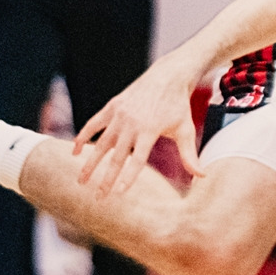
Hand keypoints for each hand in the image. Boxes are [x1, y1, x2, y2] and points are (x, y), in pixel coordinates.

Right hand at [72, 60, 205, 194]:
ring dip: (90, 162)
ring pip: (101, 143)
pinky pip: (93, 124)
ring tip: (81, 181)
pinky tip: (74, 152)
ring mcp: (120, 114)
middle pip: (116, 156)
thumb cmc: (178, 106)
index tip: (118, 194)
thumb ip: (189, 155)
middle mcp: (132, 123)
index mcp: (149, 130)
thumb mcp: (185, 130)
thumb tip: (201, 177)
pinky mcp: (112, 106)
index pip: (136, 160)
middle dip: (106, 178)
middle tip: (98, 197)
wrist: (168, 77)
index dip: (127, 178)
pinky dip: (83, 137)